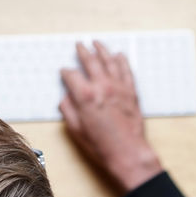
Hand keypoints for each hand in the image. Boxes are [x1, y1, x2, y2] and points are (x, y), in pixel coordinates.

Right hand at [60, 41, 162, 195]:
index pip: (71, 75)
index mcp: (85, 96)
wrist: (128, 153)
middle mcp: (102, 87)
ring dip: (102, 50)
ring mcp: (119, 87)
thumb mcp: (76, 130)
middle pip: (90, 61)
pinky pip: (126, 70)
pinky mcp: (131, 92)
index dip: (66, 72)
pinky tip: (119, 55)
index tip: (64, 72)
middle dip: (83, 51)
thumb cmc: (102, 146)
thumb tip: (67, 97)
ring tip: (96, 43)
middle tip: (79, 45)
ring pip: (109, 61)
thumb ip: (68, 110)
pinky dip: (122, 61)